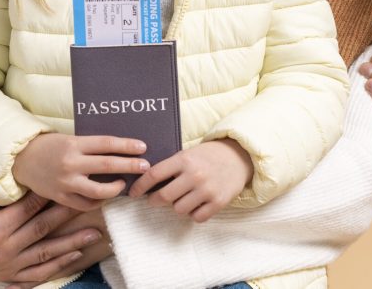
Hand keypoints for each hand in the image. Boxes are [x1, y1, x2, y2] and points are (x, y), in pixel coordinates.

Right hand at [0, 191, 103, 283]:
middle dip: (69, 216)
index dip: (51, 195)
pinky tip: (76, 254)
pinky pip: (39, 273)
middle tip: (93, 205)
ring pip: (46, 254)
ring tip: (95, 233)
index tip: (72, 184)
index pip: (30, 208)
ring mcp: (7, 267)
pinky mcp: (9, 277)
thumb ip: (8, 192)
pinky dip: (58, 265)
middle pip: (43, 230)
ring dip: (73, 243)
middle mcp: (2, 251)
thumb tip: (39, 177)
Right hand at [13, 133, 148, 210]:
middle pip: (107, 165)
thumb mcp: (69, 139)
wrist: (21, 159)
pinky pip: (86, 204)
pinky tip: (105, 196)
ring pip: (98, 191)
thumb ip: (90, 146)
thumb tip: (119, 150)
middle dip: (129, 166)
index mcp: (74, 144)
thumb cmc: (49, 146)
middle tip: (145, 166)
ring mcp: (66, 183)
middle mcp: (70, 163)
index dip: (126, 145)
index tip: (142, 147)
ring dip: (116, 188)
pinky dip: (99, 201)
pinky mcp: (61, 197)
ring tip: (123, 183)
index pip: (106, 144)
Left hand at [128, 139, 253, 221]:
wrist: (238, 156)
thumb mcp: (187, 154)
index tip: (133, 193)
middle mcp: (194, 175)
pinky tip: (195, 203)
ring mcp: (207, 190)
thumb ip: (170, 166)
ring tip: (182, 197)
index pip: (154, 175)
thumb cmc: (207, 155)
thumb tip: (145, 181)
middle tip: (154, 199)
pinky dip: (193, 213)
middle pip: (164, 196)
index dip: (140, 186)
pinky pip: (196, 217)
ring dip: (177, 206)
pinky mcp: (218, 202)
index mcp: (183, 159)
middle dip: (155, 200)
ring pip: (179, 209)